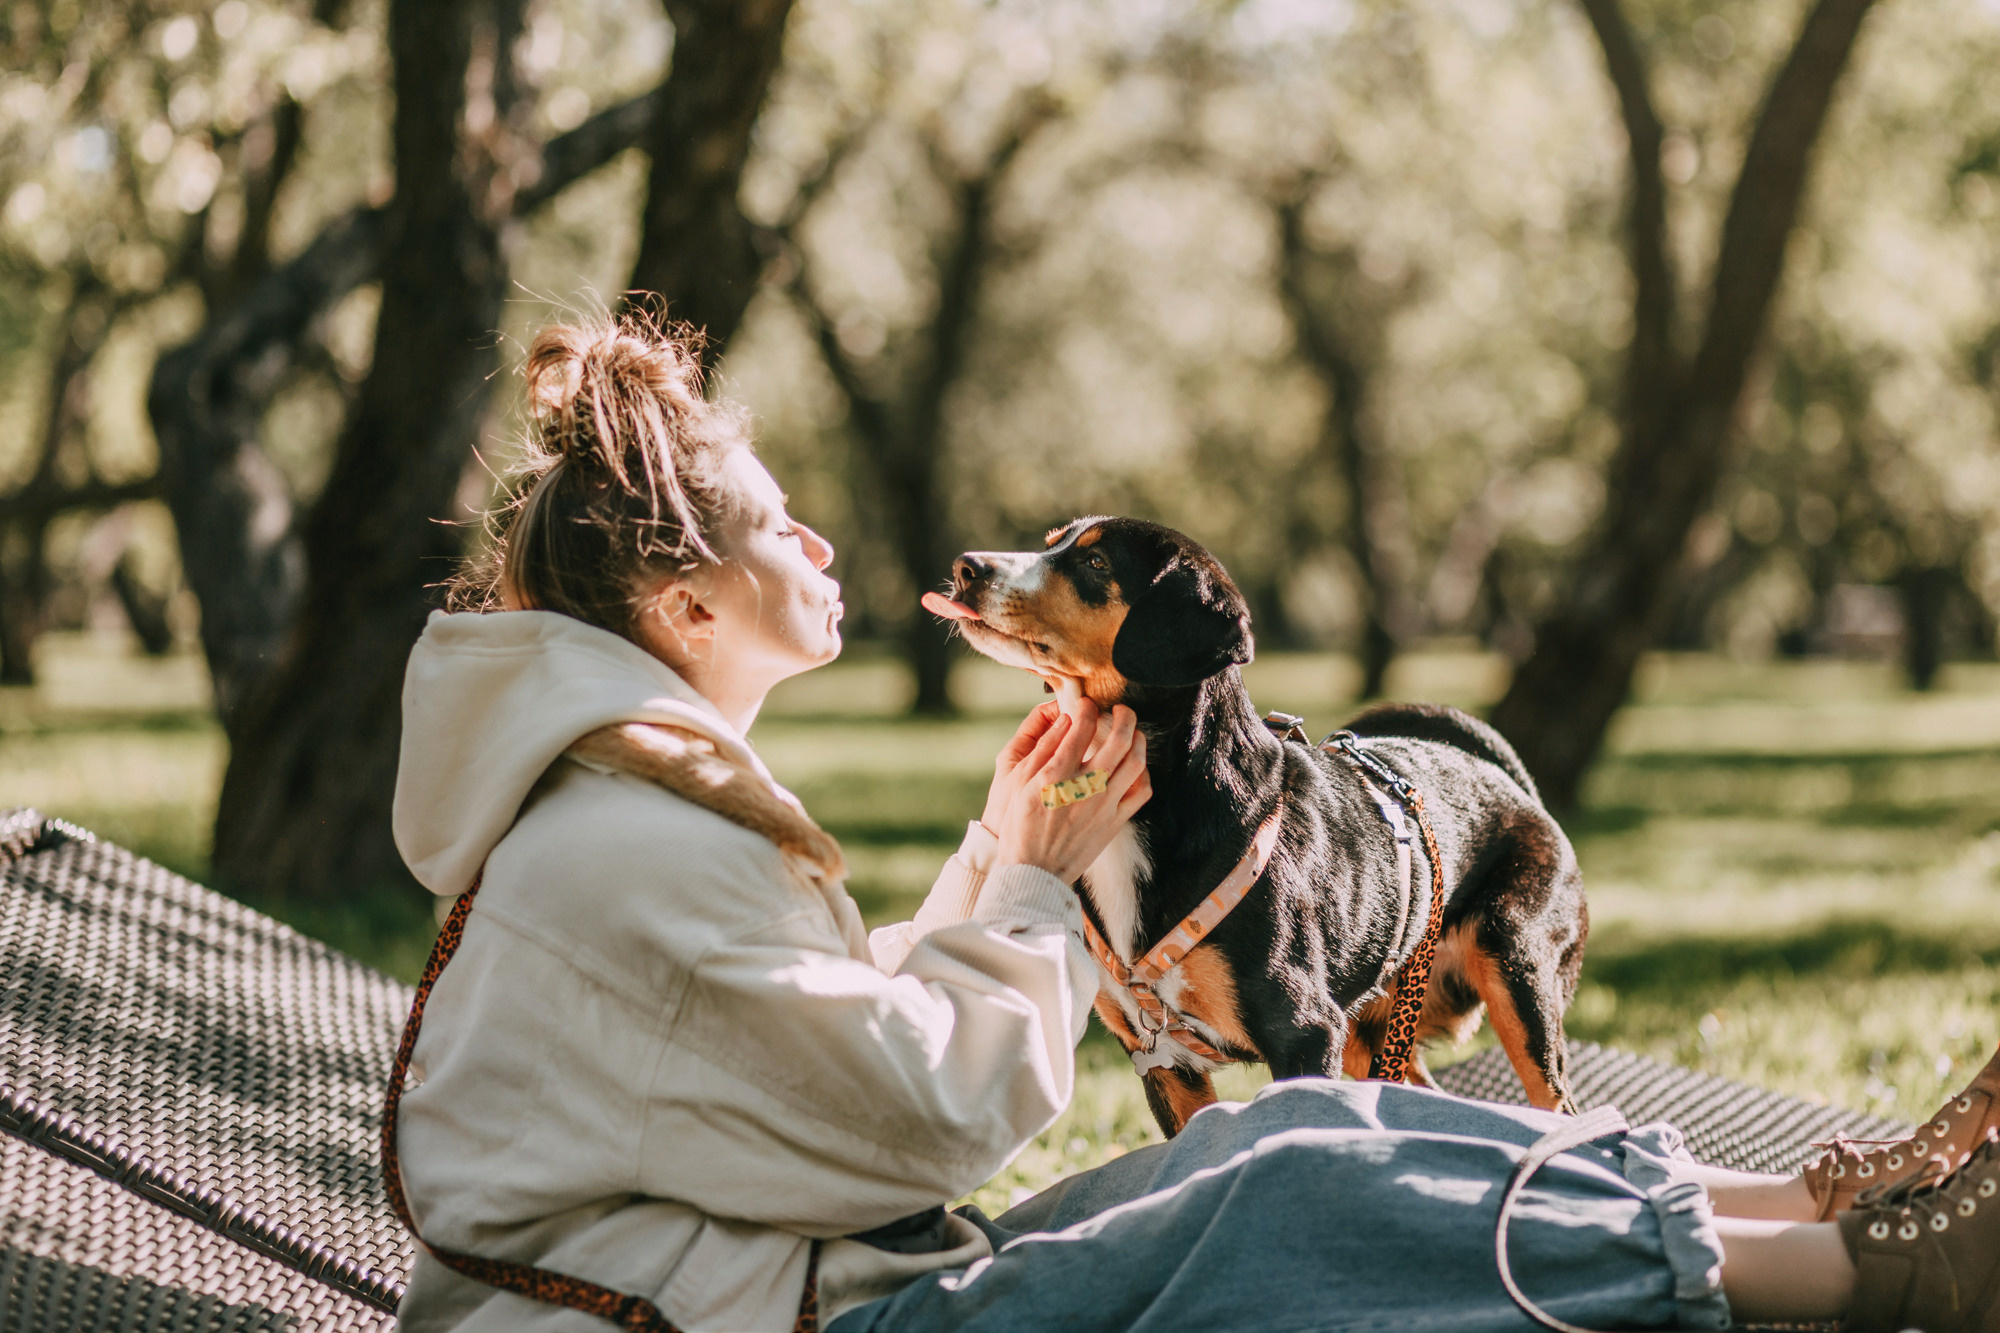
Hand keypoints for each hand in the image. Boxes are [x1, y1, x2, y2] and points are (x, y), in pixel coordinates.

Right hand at [992, 700, 1150, 883]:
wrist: (1035, 872)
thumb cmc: (1021, 827)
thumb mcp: (1019, 784)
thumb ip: (1043, 750)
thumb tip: (1064, 721)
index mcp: (1057, 774)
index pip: (1081, 726)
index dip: (1086, 708)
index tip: (1086, 704)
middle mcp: (1086, 786)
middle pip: (1119, 739)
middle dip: (1124, 715)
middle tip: (1121, 709)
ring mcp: (1105, 805)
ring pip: (1136, 762)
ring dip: (1138, 740)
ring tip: (1132, 733)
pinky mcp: (1115, 822)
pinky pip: (1142, 792)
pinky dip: (1144, 774)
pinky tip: (1136, 768)